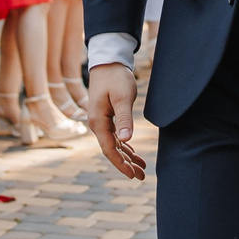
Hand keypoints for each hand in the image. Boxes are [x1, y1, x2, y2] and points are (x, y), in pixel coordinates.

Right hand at [85, 62, 146, 180]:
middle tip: (142, 176)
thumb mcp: (123, 97)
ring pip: (113, 145)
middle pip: (111, 150)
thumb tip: (126, 140)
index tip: (133, 175)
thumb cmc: (116, 78)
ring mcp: (100, 121)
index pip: (109, 149)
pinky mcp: (106, 117)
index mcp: (98, 121)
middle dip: (126, 165)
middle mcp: (96, 124)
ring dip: (126, 157)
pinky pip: (114, 137)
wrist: (108, 62)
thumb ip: (124, 119)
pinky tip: (132, 153)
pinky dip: (124, 146)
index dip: (121, 164)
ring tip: (141, 168)